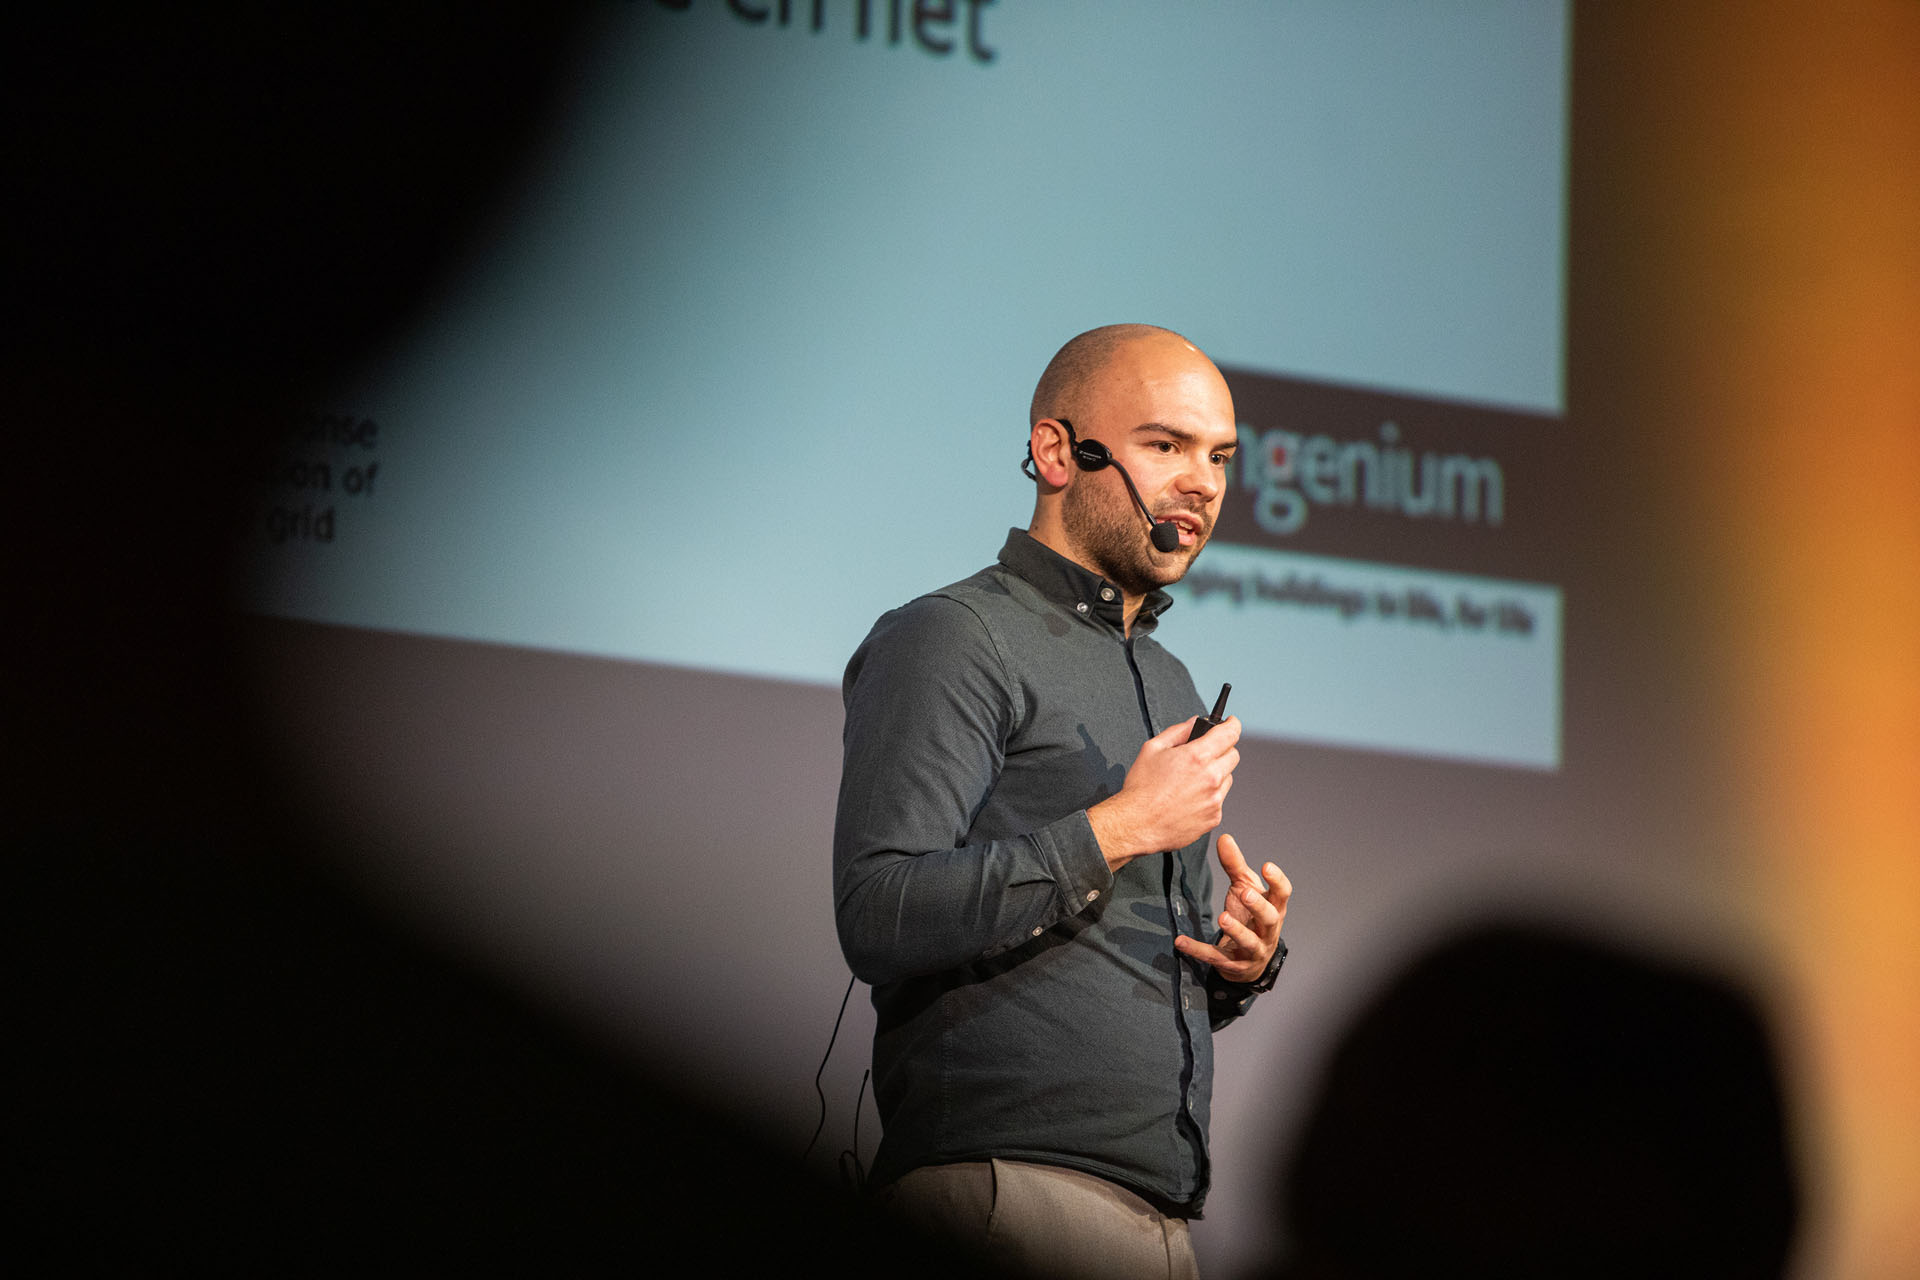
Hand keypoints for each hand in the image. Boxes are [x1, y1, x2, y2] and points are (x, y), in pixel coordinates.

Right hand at [1087, 715, 1240, 869]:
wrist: (1136, 824)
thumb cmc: (1141, 789)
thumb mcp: (1152, 748)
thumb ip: (1178, 731)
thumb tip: (1193, 723)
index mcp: (1197, 757)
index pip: (1230, 734)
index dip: (1232, 725)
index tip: (1230, 724)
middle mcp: (1211, 778)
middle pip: (1233, 755)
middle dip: (1222, 750)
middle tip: (1204, 755)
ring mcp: (1214, 800)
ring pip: (1227, 779)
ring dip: (1216, 775)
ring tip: (1191, 782)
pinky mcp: (1213, 818)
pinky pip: (1219, 800)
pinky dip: (1209, 797)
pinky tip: (1189, 799)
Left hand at [1174, 833, 1289, 982]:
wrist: (1249, 961)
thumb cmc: (1250, 917)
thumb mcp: (1244, 889)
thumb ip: (1235, 866)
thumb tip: (1223, 837)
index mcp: (1274, 908)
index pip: (1282, 895)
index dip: (1277, 881)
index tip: (1267, 866)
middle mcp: (1268, 930)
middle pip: (1270, 918)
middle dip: (1258, 906)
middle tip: (1245, 892)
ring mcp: (1253, 950)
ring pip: (1249, 942)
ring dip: (1236, 931)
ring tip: (1222, 918)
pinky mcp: (1234, 965)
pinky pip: (1217, 958)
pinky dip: (1198, 950)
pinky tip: (1180, 942)